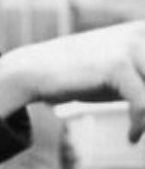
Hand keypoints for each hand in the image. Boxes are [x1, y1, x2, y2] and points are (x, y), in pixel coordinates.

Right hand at [0, 21, 144, 141]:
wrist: (34, 70)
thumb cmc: (77, 75)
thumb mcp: (118, 74)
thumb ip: (141, 81)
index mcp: (142, 31)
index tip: (142, 117)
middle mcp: (139, 33)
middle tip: (141, 127)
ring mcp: (129, 46)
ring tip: (137, 132)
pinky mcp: (117, 65)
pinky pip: (143, 103)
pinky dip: (139, 125)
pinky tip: (130, 137)